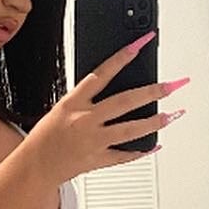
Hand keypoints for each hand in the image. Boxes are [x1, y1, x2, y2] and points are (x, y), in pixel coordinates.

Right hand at [25, 35, 187, 182]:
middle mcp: (85, 120)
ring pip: (130, 130)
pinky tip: (156, 144)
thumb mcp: (62, 107)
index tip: (141, 43)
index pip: (101, 73)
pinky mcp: (97, 161)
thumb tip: (117, 84)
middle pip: (125, 102)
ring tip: (173, 114)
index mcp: (73, 102)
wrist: (34, 166)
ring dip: (155, 121)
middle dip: (152, 92)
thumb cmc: (46, 135)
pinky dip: (141, 151)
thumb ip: (88, 97)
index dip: (122, 57)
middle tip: (173, 85)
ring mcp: (93, 142)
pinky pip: (124, 156)